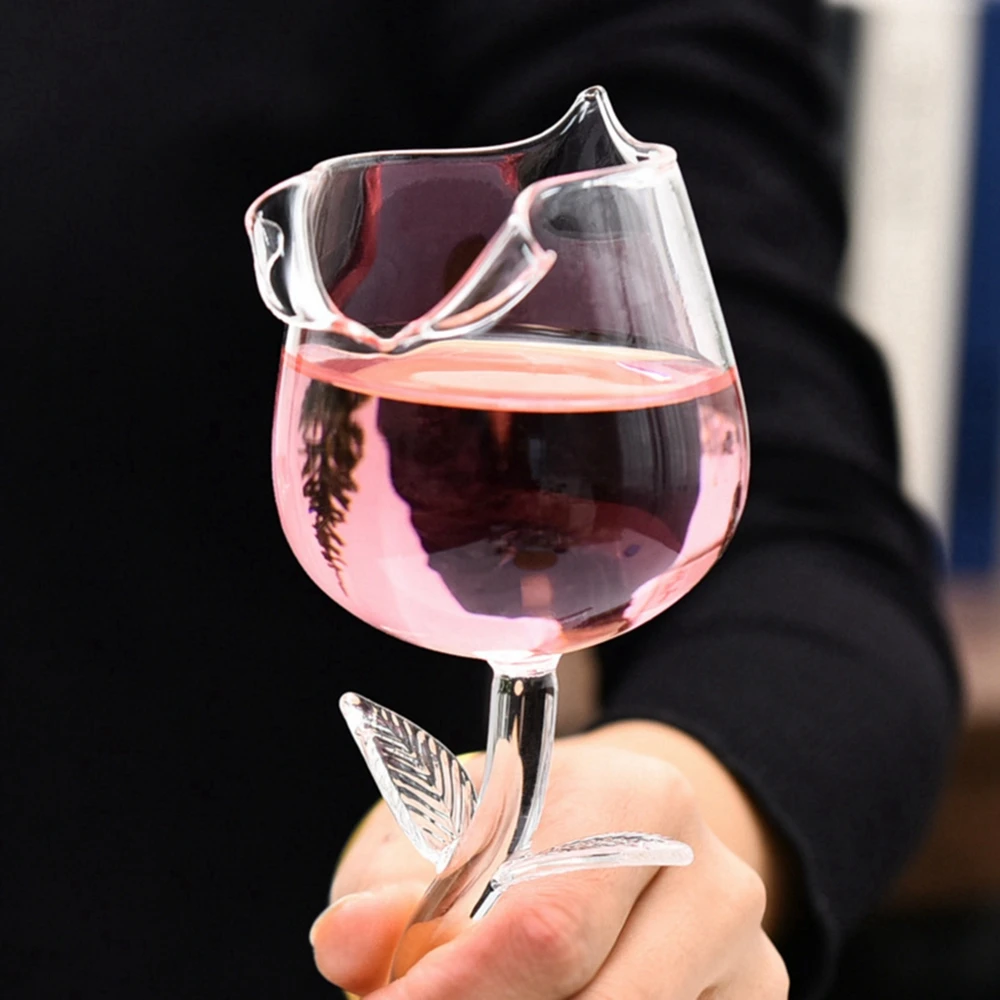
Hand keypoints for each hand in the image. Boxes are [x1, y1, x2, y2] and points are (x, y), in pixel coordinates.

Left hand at [310, 721, 789, 998]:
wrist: (615, 836)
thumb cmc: (516, 828)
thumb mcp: (439, 829)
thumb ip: (387, 885)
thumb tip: (349, 942)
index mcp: (645, 800)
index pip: (547, 925)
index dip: (452, 989)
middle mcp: (719, 881)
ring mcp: (752, 962)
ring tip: (470, 996)